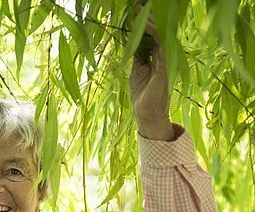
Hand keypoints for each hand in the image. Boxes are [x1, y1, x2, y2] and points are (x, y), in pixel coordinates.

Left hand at [129, 6, 173, 140]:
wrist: (146, 114)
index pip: (150, 37)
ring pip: (159, 37)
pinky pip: (161, 46)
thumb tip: (134, 43)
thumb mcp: (137, 72)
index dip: (143, 25)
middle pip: (156, 34)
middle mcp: (162, 57)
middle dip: (148, 19)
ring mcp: (164, 61)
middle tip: (139, 5)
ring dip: (150, 23)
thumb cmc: (142, 95)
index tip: (135, 12)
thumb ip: (138, 57)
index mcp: (154, 59)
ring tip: (142, 11)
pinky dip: (154, 35)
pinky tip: (148, 26)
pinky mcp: (164, 66)